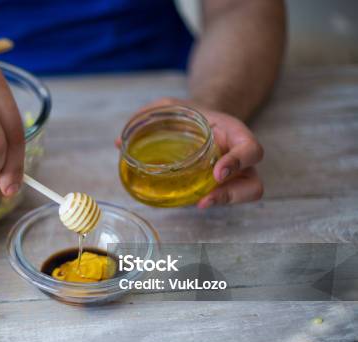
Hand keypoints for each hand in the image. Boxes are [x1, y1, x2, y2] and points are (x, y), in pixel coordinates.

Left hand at [117, 97, 263, 207]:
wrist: (202, 119)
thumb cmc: (190, 114)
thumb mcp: (172, 106)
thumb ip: (149, 116)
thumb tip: (120, 142)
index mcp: (235, 134)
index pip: (251, 149)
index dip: (239, 163)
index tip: (217, 173)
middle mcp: (240, 159)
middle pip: (253, 183)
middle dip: (234, 194)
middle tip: (206, 197)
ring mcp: (235, 176)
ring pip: (245, 195)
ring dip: (225, 202)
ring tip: (199, 204)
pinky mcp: (221, 187)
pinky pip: (223, 198)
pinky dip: (211, 201)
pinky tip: (189, 203)